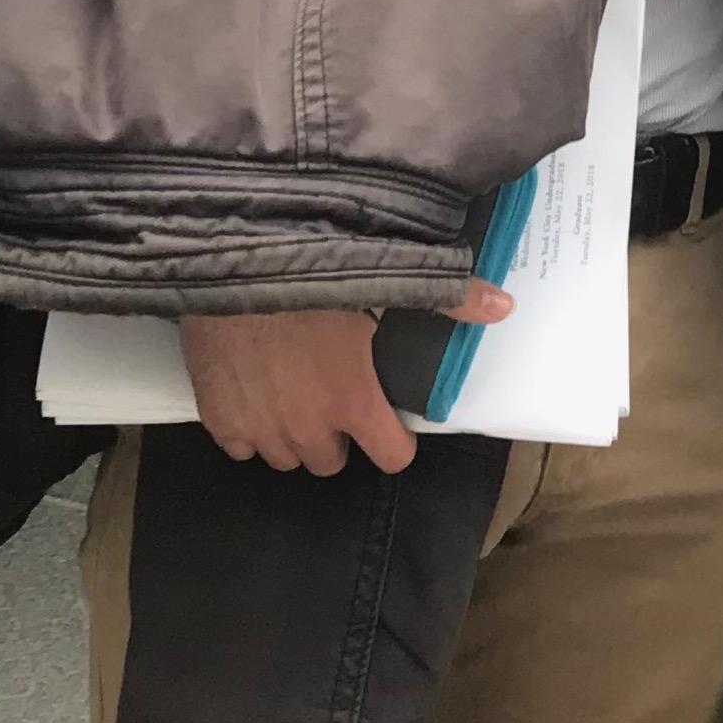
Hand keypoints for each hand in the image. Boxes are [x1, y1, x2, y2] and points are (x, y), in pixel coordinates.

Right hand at [179, 284, 516, 474]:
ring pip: (285, 457)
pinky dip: (248, 428)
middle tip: (333, 395)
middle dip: (337, 435)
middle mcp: (308, 426)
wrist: (228, 260)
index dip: (395, 440)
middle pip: (331, 462)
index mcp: (353, 400)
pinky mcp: (217, 418)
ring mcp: (259, 427)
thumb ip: (447, 300)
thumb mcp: (382, 278)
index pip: (391, 457)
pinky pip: (240, 447)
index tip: (390, 422)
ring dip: (293, 433)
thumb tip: (504, 306)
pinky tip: (253, 393)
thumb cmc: (307, 268)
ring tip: (292, 393)